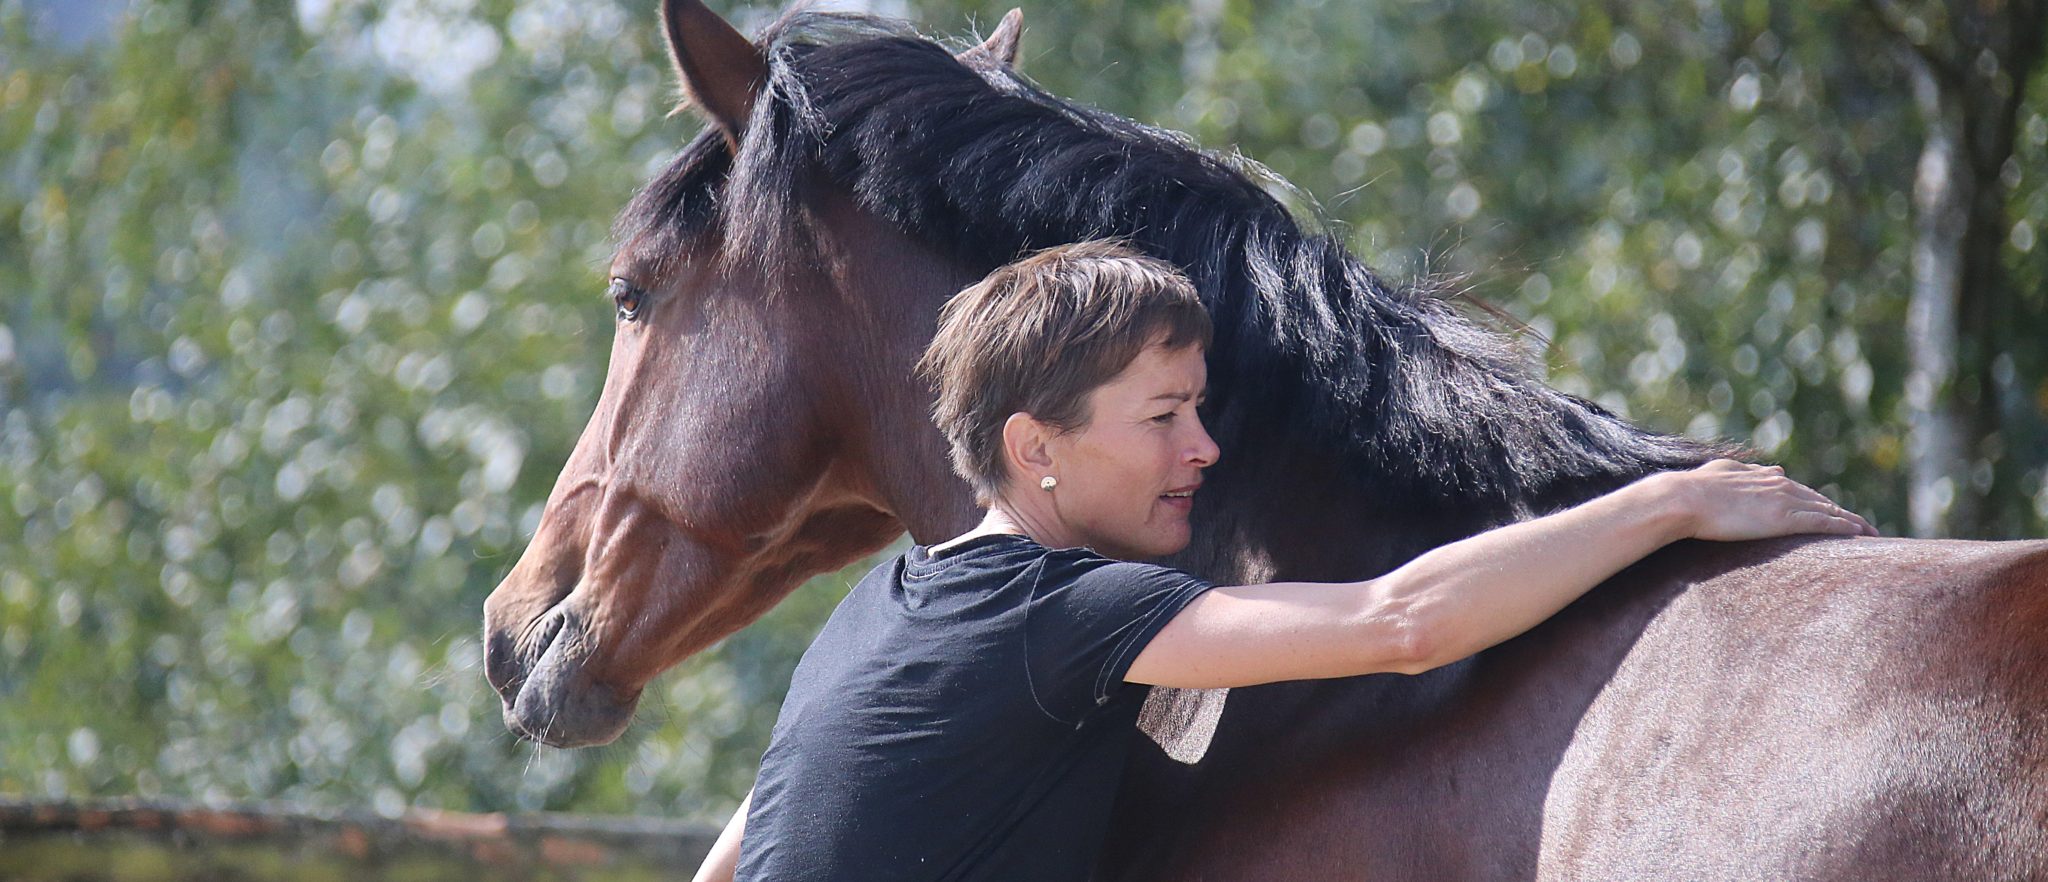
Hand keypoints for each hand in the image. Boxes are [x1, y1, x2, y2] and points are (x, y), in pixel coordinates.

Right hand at [1661, 459, 1877, 541]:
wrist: (1684, 498)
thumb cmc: (1693, 488)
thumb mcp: (1720, 471)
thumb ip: (1743, 469)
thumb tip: (1762, 468)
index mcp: (1765, 477)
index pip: (1802, 490)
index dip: (1820, 502)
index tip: (1834, 512)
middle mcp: (1781, 485)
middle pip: (1822, 501)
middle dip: (1844, 514)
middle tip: (1864, 526)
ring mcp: (1784, 501)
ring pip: (1828, 512)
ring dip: (1852, 522)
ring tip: (1871, 533)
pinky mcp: (1784, 519)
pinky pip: (1823, 524)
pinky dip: (1843, 528)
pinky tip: (1859, 534)